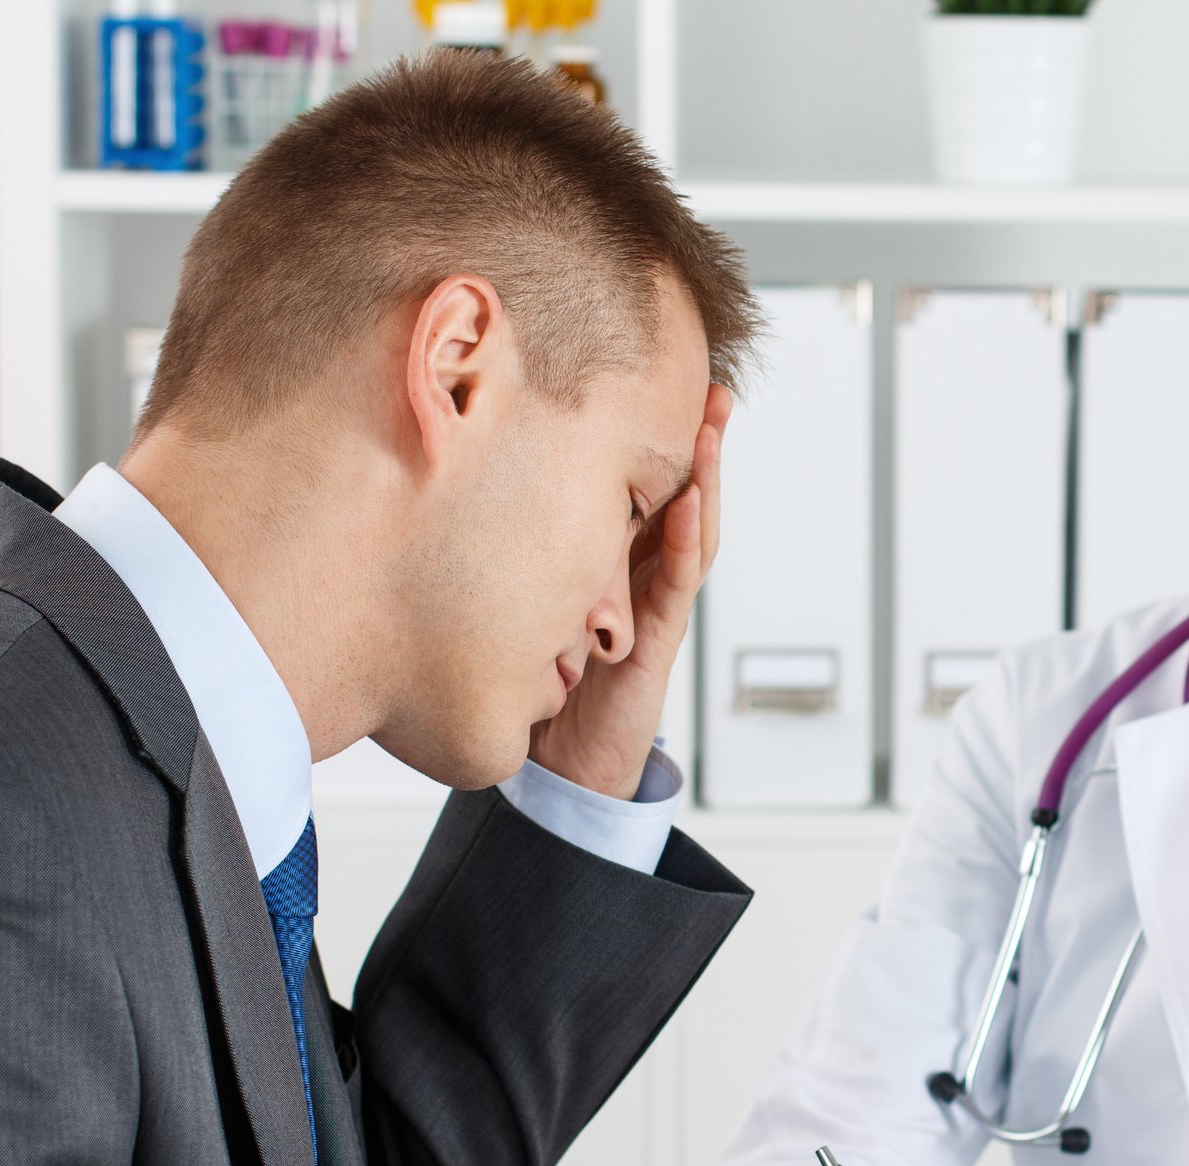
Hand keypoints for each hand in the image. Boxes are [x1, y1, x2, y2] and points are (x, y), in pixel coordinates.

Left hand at [528, 383, 732, 797]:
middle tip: (714, 390)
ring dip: (706, 480)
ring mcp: (655, 603)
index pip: (644, 487)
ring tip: (714, 431)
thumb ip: (522, 550)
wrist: (561, 760)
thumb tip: (474, 483)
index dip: (657, 439)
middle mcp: (642, 573)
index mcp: (614, 557)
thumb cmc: (545, 678)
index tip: (660, 383)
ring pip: (692, 530)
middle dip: (700, 445)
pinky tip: (690, 504)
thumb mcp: (527, 594)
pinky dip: (686, 541)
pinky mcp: (656, 638)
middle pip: (681, 496)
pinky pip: (676, 581)